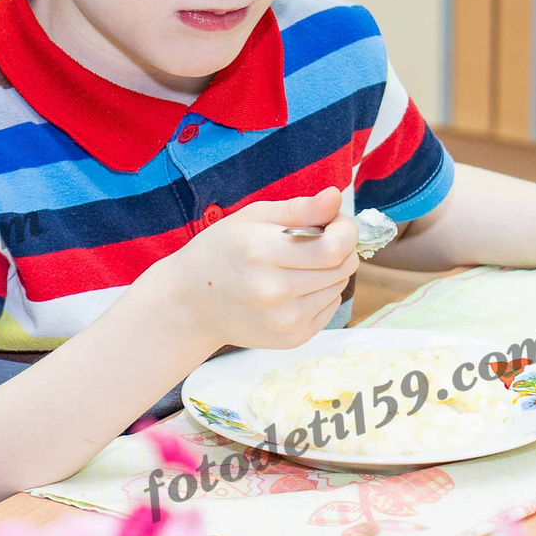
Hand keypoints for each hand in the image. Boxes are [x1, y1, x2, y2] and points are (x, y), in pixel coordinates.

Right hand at [147, 187, 356, 353]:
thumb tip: (336, 197)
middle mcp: (274, 291)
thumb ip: (298, 208)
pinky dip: (321, 293)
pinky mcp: (292, 338)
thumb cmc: (219, 252)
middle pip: (342, 267)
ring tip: (298, 265)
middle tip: (315, 241)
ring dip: (329, 271)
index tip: (334, 223)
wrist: (190, 304)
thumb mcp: (251, 218)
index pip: (334, 247)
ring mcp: (284, 320)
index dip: (345, 230)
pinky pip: (330, 307)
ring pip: (339, 287)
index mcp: (261, 252)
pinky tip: (294, 287)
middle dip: (339, 248)